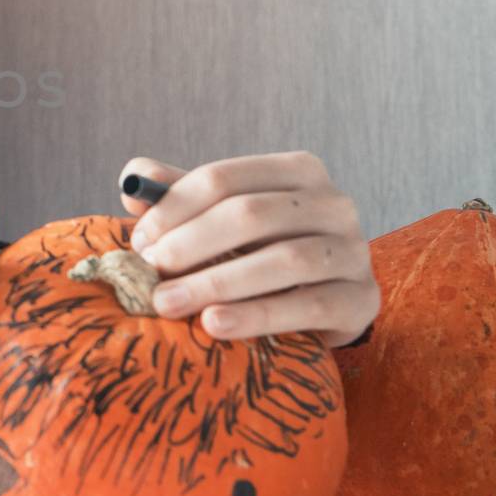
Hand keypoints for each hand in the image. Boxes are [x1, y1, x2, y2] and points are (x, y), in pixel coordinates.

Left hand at [118, 151, 377, 346]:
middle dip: (191, 245)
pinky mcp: (362, 300)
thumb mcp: (222, 218)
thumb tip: (132, 182)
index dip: (174, 207)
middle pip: (251, 215)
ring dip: (216, 283)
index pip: (224, 178)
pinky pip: (308, 307)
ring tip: (168, 304)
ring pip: (283, 260)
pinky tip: (214, 325)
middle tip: (149, 273)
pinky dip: (256, 316)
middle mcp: (334, 203)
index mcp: (297, 171)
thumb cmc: (261, 252)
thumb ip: (180, 196)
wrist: (322, 303)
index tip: (140, 241)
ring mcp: (354, 251)